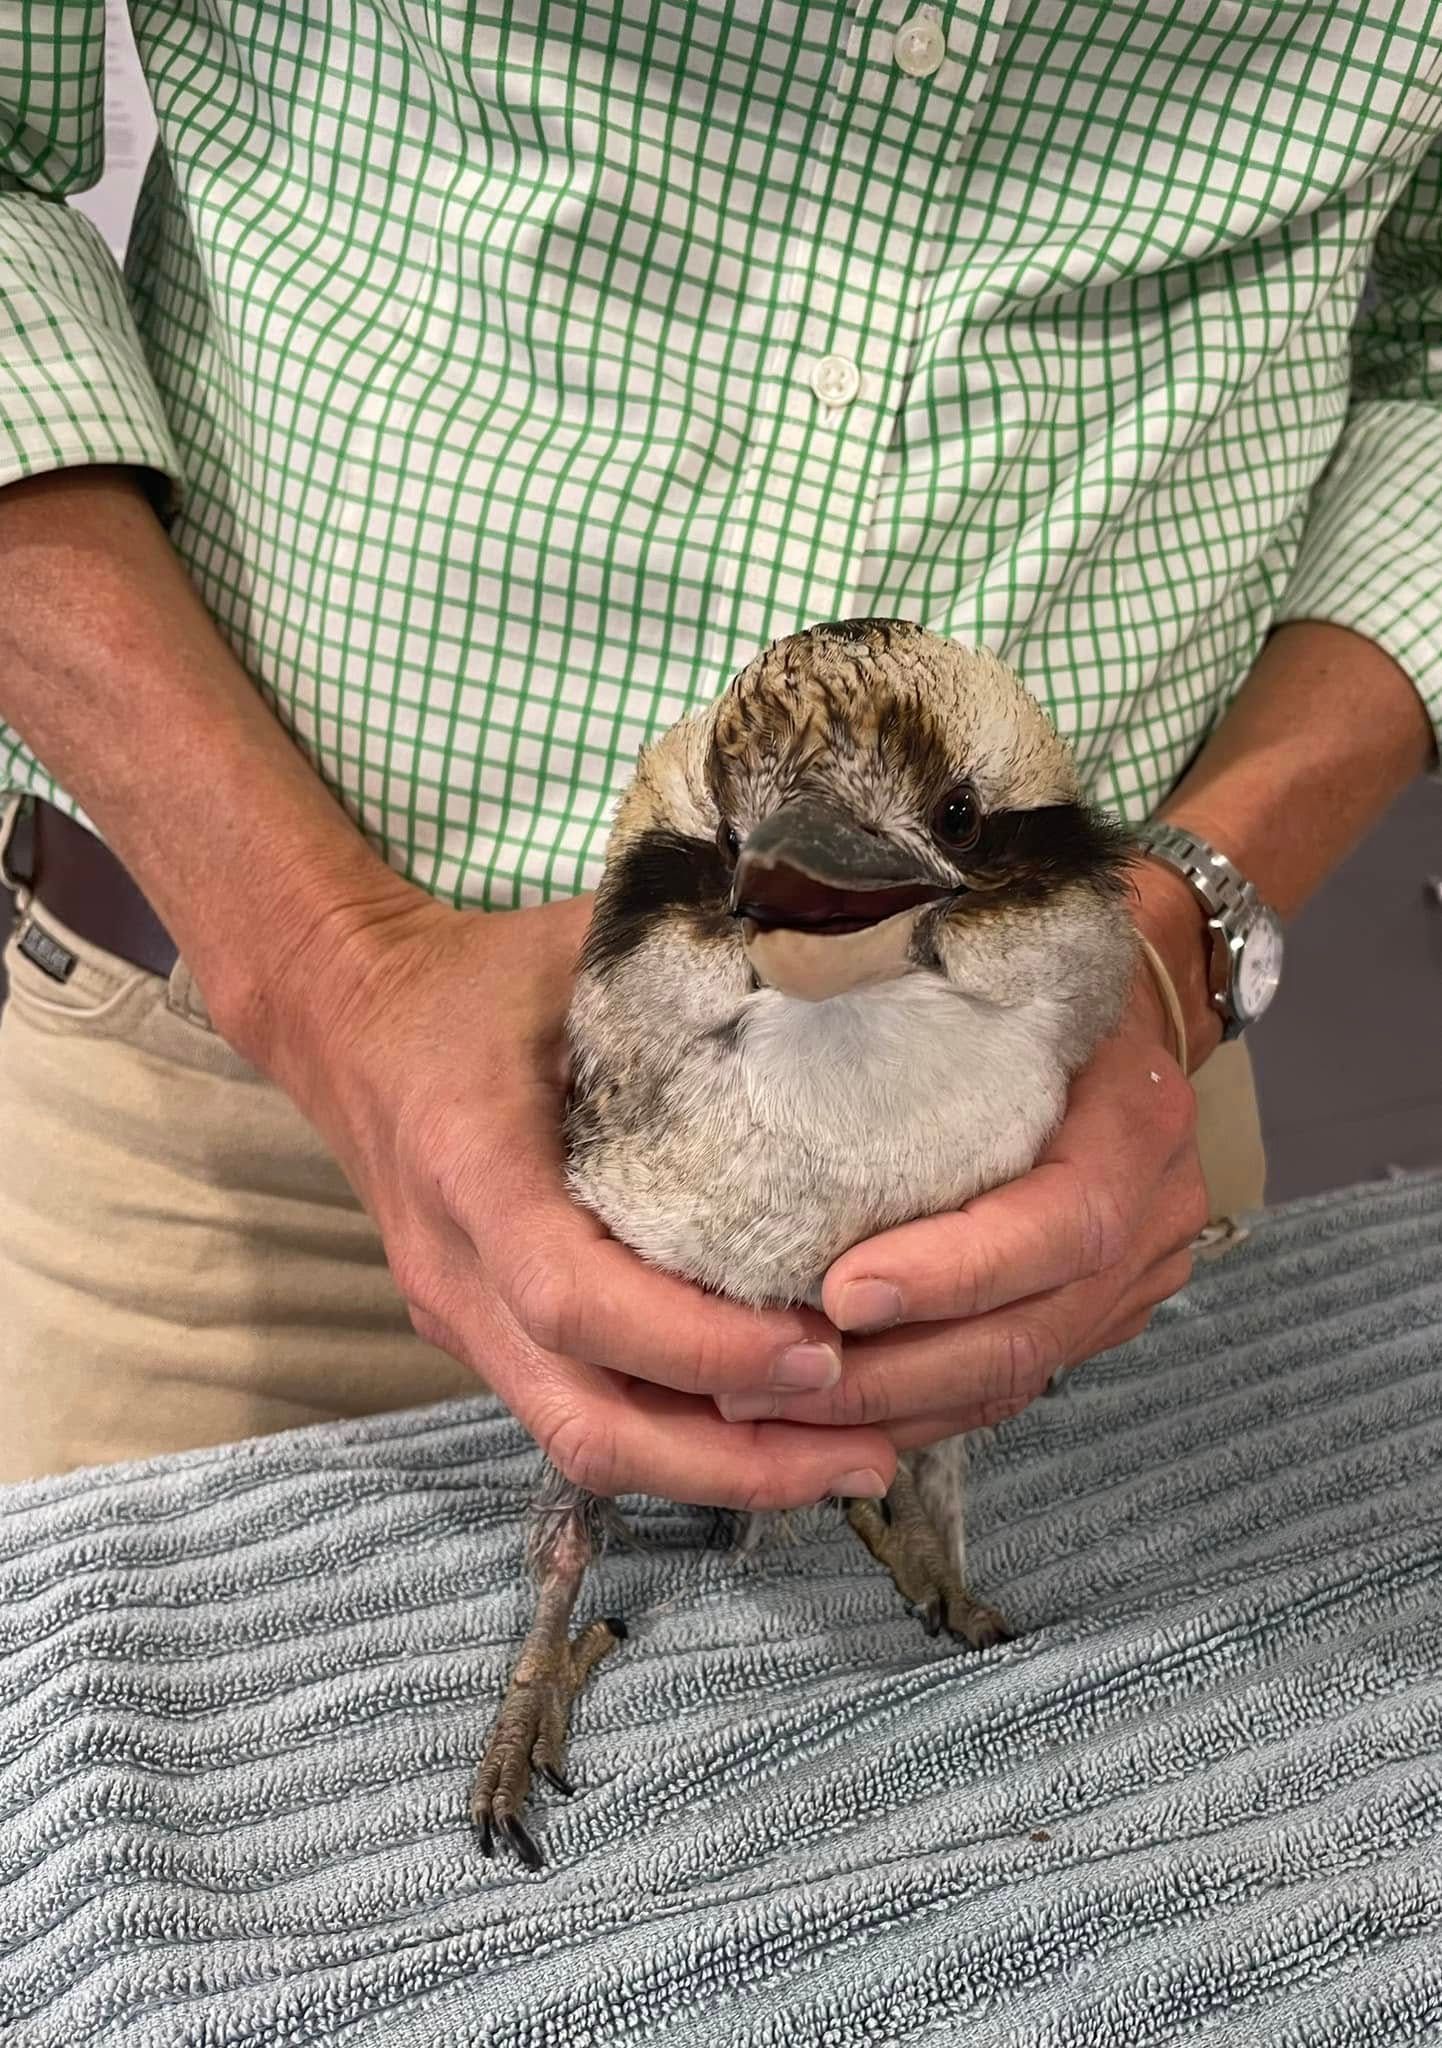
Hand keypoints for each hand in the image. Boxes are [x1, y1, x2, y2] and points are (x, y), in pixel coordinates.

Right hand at [251, 891, 895, 1511]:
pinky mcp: (483, 1337)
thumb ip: (693, 969)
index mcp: (473, 1171)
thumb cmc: (473, 978)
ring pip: (586, 1442)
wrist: (344, 1019)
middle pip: (586, 1424)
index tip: (820, 1348)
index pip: (578, 1302)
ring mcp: (462, 1320)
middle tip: (870, 1453)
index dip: (699, 1346)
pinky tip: (780, 1431)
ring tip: (853, 1462)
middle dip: (733, 1464)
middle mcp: (457, 1274)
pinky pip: (583, 1414)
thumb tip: (843, 968)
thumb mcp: (577, 949)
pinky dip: (683, 1440)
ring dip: (720, 1473)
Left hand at [736, 967, 1207, 1449]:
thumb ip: (924, 1035)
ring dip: (895, 1408)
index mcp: (1135, 1126)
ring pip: (1017, 1378)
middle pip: (1031, 1332)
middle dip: (899, 1373)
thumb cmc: (1041, 987)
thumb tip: (783, 1050)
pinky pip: (1010, 1385)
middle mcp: (1152, 1217)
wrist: (1140, 1001)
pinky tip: (840, 1414)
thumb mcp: (1002, 987)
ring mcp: (1134, 1279)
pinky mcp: (1100, 1315)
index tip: (840, 1291)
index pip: (1061, 1227)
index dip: (953, 1274)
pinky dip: (922, 1408)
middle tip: (779, 1376)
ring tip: (781, 1408)